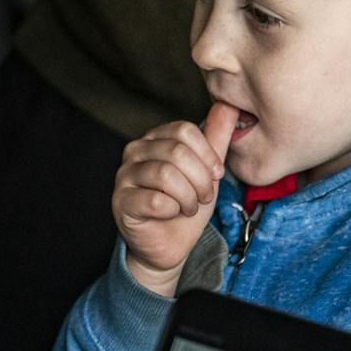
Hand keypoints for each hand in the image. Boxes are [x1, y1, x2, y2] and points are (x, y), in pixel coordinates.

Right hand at [113, 101, 236, 296]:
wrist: (171, 245)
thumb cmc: (186, 206)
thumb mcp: (207, 170)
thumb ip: (216, 138)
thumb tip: (230, 104)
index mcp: (155, 138)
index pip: (184, 129)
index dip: (207, 154)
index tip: (216, 174)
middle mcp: (135, 151)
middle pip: (177, 151)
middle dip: (200, 179)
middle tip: (204, 197)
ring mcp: (124, 176)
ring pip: (166, 175)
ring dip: (188, 196)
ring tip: (189, 207)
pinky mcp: (121, 202)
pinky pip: (156, 201)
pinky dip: (173, 210)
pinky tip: (172, 215)